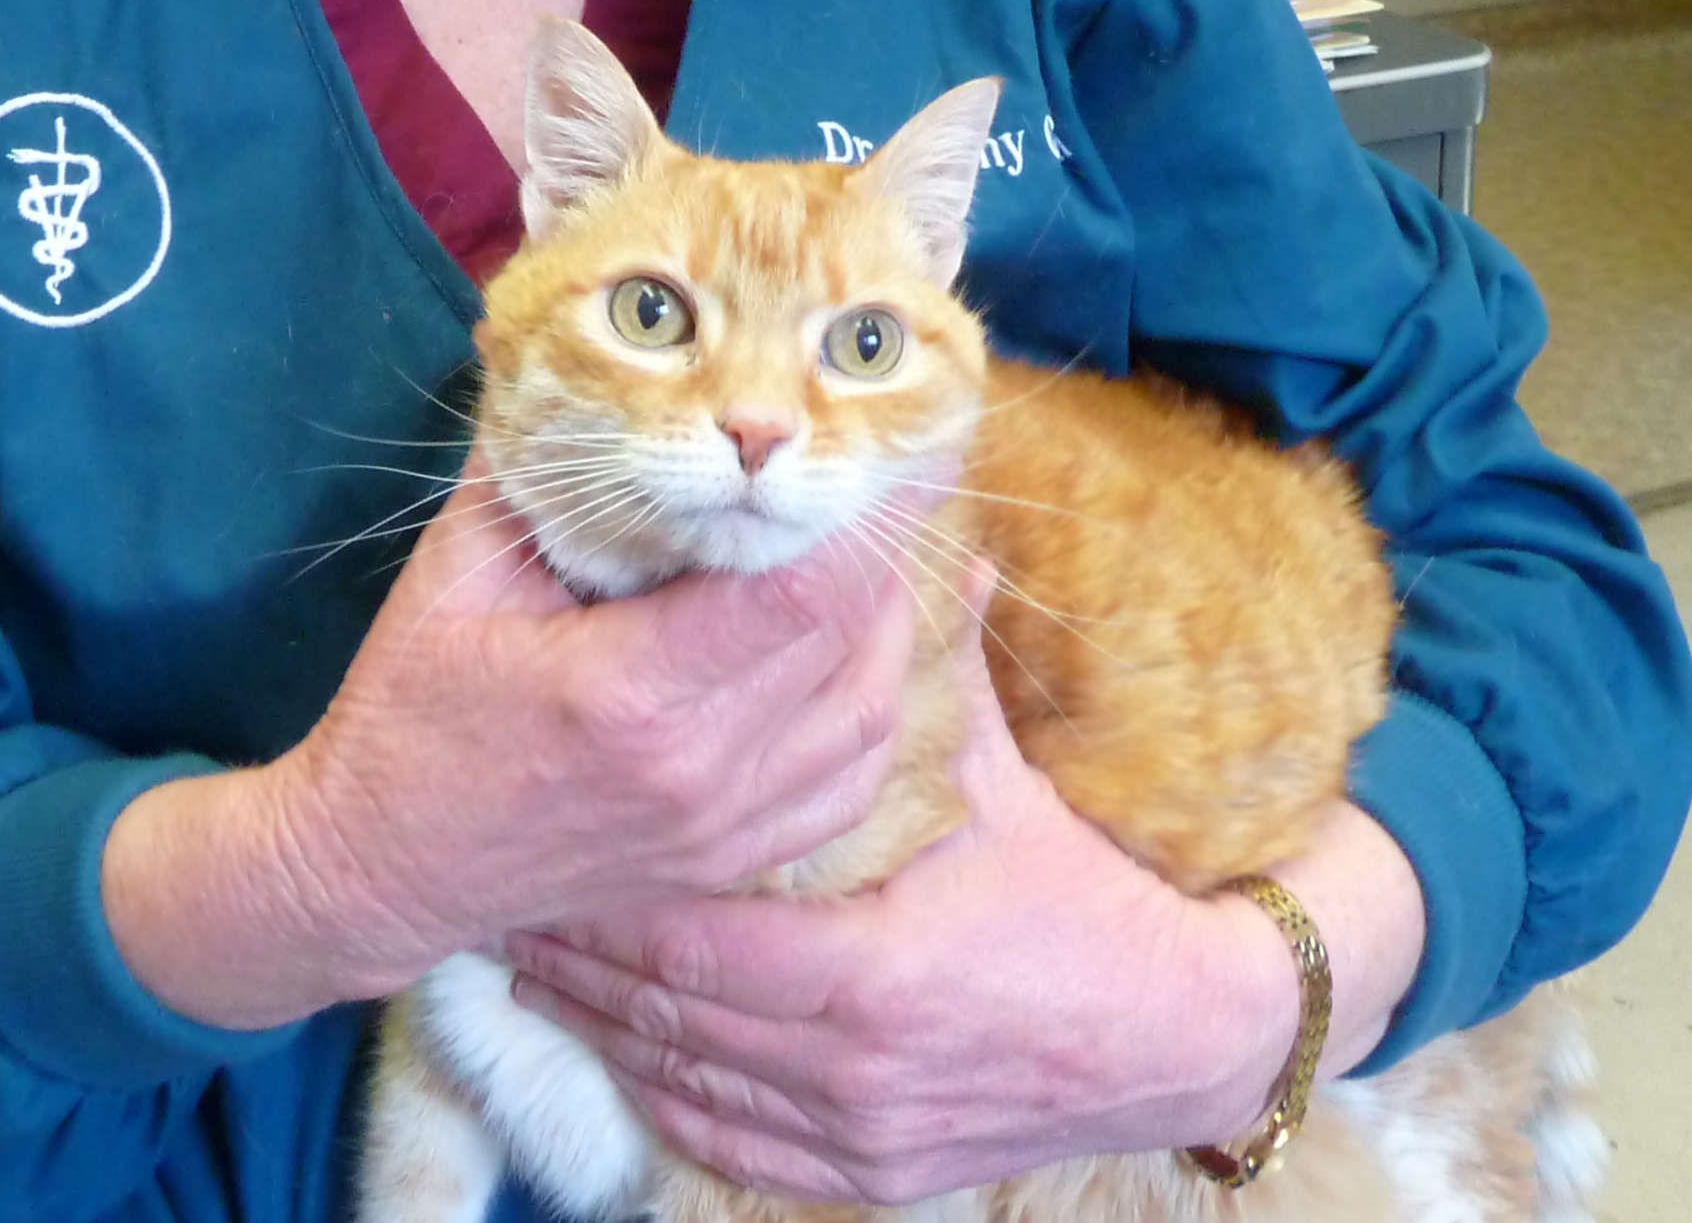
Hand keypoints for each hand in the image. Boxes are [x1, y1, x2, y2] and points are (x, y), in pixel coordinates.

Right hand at [102, 446, 918, 1025]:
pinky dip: (871, 709)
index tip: (896, 448)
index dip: (856, 511)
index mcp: (629, 689)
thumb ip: (540, 465)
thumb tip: (592, 359)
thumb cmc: (411, 704)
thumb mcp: (462, 566)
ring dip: (887, 626)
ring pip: (867, 714)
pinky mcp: (725, 861)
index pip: (795, 592)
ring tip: (875, 551)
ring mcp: (720, 828)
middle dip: (878, 548)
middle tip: (889, 475)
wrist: (377, 865)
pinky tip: (863, 652)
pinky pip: (847, 787)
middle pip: (845, 640)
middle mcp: (697, 768)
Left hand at [502, 603, 1386, 1204]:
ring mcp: (855, 1134)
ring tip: (536, 967)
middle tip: (514, 900)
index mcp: (870, 968)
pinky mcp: (868, 1175)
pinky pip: (731, 1146)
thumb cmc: (1082, 892)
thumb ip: (941, 661)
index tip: (551, 851)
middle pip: (669, 1019)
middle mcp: (849, 1068)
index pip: (692, 944)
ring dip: (605, 1029)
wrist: (1178, 1033)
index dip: (609, 903)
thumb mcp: (1002, 775)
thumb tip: (916, 533)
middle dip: (584, 962)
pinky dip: (668, 1097)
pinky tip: (623, 1049)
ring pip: (685, 1085)